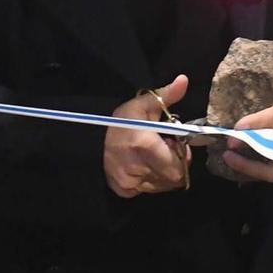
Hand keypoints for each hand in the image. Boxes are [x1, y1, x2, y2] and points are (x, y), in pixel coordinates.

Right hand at [104, 75, 192, 196]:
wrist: (89, 139)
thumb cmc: (121, 121)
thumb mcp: (142, 104)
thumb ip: (165, 95)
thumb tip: (184, 80)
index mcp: (144, 146)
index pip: (179, 167)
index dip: (181, 156)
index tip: (173, 143)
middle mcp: (136, 169)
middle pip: (173, 178)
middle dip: (175, 164)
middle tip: (163, 150)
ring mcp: (129, 183)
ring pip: (162, 186)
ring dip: (163, 172)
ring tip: (152, 157)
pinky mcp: (123, 191)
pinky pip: (149, 190)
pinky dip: (151, 180)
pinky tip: (142, 166)